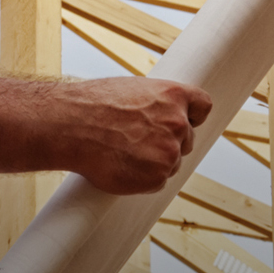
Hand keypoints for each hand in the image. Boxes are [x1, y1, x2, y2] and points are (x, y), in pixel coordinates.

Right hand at [45, 78, 213, 194]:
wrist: (70, 126)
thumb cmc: (92, 105)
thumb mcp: (131, 90)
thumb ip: (155, 104)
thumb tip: (161, 116)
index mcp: (173, 95)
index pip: (203, 107)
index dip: (192, 117)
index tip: (184, 121)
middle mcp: (178, 123)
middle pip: (187, 140)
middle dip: (168, 142)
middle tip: (137, 142)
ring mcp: (169, 152)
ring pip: (171, 163)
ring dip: (153, 162)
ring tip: (122, 152)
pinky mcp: (157, 178)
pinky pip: (156, 182)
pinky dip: (141, 179)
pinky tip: (120, 166)